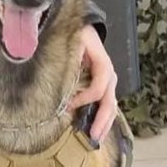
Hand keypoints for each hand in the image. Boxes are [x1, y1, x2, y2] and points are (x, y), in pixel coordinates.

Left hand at [69, 24, 117, 143]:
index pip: (99, 86)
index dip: (85, 98)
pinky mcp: (103, 85)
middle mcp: (108, 73)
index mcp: (102, 62)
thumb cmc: (76, 34)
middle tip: (93, 136)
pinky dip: (102, 117)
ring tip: (96, 137)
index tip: (69, 106)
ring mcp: (107, 80)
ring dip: (105, 122)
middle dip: (102, 119)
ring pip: (111, 104)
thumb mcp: (73, 40)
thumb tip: (56, 75)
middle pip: (109, 99)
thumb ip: (68, 56)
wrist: (83, 29)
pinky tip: (97, 129)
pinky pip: (105, 103)